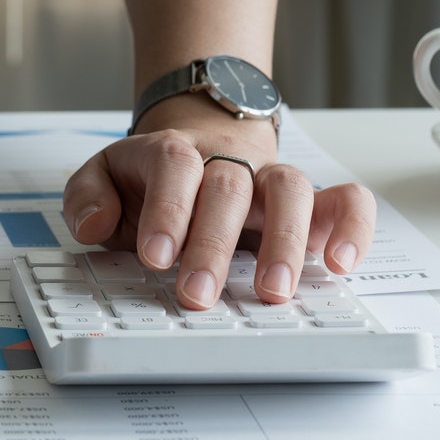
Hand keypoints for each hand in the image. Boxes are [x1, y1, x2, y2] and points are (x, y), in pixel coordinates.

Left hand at [62, 95, 375, 308]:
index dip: (168, 210)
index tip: (156, 256)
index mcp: (173, 152)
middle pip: (229, 186)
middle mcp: (228, 162)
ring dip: (284, 241)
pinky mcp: (311, 203)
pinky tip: (339, 264)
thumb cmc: (151, 177)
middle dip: (213, 243)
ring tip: (271, 291)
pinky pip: (346, 200)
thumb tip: (93, 225)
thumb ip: (88, 196)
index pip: (174, 167)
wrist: (200, 145)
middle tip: (198, 294)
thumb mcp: (104, 176)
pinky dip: (352, 228)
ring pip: (290, 190)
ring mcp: (271, 180)